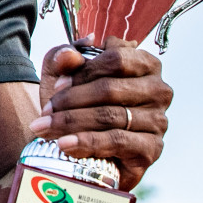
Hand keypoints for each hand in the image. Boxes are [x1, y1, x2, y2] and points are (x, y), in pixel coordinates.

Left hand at [28, 35, 171, 190]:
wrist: (82, 145)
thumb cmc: (76, 102)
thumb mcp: (63, 74)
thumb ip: (63, 58)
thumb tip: (68, 54)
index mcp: (144, 63)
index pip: (115, 60)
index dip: (82, 71)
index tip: (56, 85)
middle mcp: (158, 89)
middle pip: (110, 89)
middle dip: (71, 100)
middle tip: (45, 110)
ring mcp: (158, 120)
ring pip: (110, 116)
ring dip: (72, 122)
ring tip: (44, 129)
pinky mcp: (153, 148)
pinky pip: (117, 142)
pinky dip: (87, 142)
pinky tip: (65, 144)